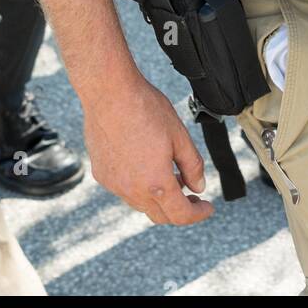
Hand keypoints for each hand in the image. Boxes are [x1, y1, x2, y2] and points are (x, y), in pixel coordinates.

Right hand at [83, 75, 212, 225]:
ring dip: (158, 197)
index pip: (181, 215)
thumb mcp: (180, 136)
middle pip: (160, 215)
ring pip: (140, 203)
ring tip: (170, 174)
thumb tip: (199, 187)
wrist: (109, 93)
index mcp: (156, 184)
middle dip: (179, 209)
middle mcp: (132, 190)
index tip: (207, 208)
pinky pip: (124, 189)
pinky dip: (139, 185)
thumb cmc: (145, 109)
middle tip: (192, 195)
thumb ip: (192, 166)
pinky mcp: (101, 174)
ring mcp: (114, 184)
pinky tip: (145, 164)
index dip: (198, 214)